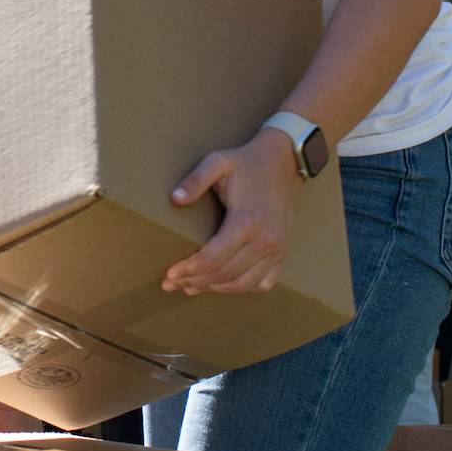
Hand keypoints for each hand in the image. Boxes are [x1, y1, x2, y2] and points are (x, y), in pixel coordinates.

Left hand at [163, 131, 301, 294]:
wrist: (282, 163)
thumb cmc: (246, 163)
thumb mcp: (218, 162)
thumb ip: (195, 180)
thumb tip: (175, 199)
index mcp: (246, 221)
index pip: (213, 258)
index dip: (188, 269)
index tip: (169, 274)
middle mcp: (265, 240)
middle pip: (224, 274)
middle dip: (194, 281)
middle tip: (170, 284)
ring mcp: (276, 249)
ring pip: (243, 284)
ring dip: (214, 289)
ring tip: (190, 287)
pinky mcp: (282, 252)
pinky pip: (263, 282)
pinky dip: (241, 288)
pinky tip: (222, 285)